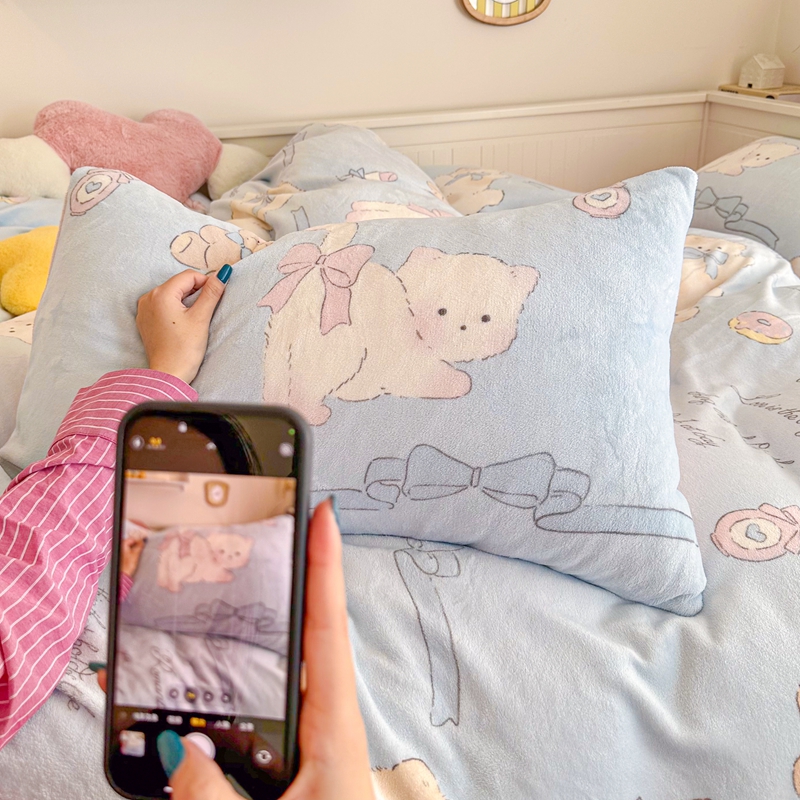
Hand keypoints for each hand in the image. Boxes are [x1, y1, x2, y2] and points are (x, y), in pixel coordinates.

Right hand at [93, 499, 374, 799]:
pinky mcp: (287, 764)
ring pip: (265, 681)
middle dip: (279, 588)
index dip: (326, 566)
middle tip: (256, 540)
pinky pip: (250, 719)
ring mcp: (304, 741)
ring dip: (234, 651)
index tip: (322, 512)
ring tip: (198, 617)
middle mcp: (322, 724)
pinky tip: (185, 715)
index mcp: (334, 727)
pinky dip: (219, 705)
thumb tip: (184, 755)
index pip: (328, 628)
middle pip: (297, 640)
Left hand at [136, 266, 230, 384]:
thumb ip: (212, 293)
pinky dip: (174, 308)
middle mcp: (149, 297)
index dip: (206, 282)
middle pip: (179, 284)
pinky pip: (162, 305)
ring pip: (171, 294)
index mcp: (161, 294)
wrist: (168, 374)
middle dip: (195, 292)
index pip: (189, 276)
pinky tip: (182, 324)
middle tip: (206, 309)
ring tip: (194, 318)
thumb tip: (222, 274)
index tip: (216, 295)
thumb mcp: (201, 318)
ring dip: (185, 300)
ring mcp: (144, 309)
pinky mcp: (145, 320)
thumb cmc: (184, 349)